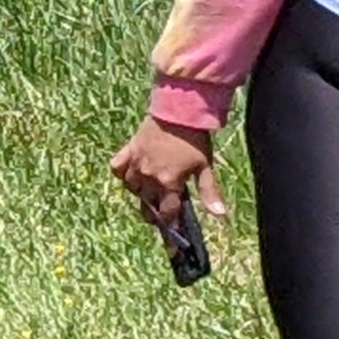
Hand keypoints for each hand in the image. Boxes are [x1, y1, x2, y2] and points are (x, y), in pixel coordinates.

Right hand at [110, 119, 224, 229]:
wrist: (179, 112)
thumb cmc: (195, 140)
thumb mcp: (205, 167)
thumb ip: (209, 192)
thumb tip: (220, 214)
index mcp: (169, 182)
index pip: (167, 212)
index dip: (170, 222)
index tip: (173, 227)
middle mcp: (149, 177)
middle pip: (147, 204)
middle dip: (154, 212)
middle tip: (161, 210)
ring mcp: (136, 164)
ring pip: (132, 188)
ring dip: (140, 193)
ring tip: (149, 191)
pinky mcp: (128, 151)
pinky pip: (118, 169)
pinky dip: (123, 174)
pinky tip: (132, 174)